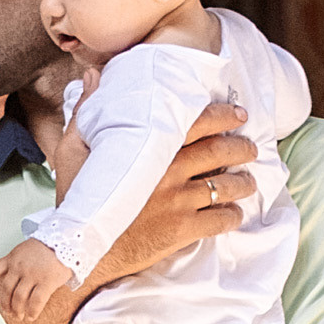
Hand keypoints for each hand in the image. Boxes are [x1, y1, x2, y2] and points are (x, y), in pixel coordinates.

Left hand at [0, 241, 81, 323]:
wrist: (67, 237)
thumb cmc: (52, 244)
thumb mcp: (29, 248)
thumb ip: (20, 262)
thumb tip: (18, 279)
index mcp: (13, 257)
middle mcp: (19, 267)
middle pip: (7, 290)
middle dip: (6, 304)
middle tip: (9, 311)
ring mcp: (32, 275)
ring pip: (19, 298)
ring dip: (18, 310)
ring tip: (20, 316)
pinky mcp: (45, 282)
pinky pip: (35, 302)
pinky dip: (32, 312)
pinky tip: (31, 317)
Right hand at [75, 101, 252, 302]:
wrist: (78, 249)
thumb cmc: (76, 198)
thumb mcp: (73, 149)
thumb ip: (86, 111)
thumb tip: (93, 75)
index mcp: (150, 148)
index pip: (196, 122)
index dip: (222, 116)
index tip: (238, 115)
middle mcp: (169, 171)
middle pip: (218, 152)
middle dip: (241, 148)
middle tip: (250, 148)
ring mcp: (178, 201)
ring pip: (225, 186)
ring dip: (243, 183)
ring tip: (249, 182)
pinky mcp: (181, 230)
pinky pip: (219, 220)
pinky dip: (232, 216)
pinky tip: (234, 214)